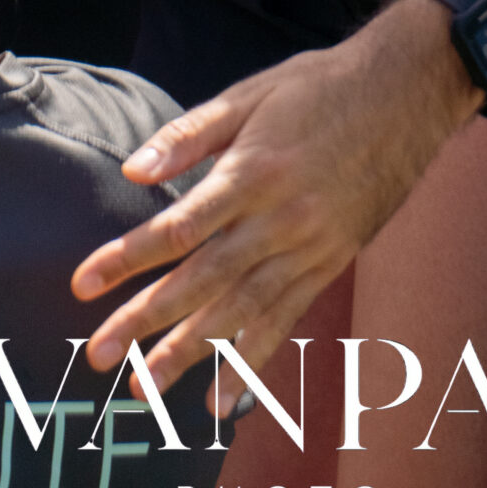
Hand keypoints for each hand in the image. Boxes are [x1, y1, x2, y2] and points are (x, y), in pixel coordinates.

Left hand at [70, 0, 474, 403]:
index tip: (82, 284)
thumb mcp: (250, 94)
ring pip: (241, 310)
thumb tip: (131, 172)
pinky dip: (253, 361)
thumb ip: (189, 136)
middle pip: (202, 279)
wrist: (405, 94)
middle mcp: (280, 219)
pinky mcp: (330, 263)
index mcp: (253, 171)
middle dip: (145, 320)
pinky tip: (223, 400)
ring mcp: (309, 247)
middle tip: (98, 355)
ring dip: (190, 352)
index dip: (127, 257)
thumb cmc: (317, 87)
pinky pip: (286, 319)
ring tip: (146, 389)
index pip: (178, 227)